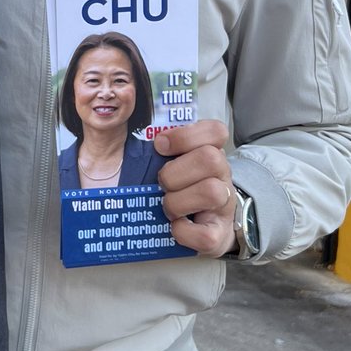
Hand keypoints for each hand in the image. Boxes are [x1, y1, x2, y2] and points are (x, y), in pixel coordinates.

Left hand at [154, 120, 236, 257]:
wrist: (192, 227)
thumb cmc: (172, 186)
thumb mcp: (166, 159)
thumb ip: (152, 141)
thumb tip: (126, 113)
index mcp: (209, 152)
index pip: (215, 131)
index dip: (185, 136)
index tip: (160, 145)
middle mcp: (221, 176)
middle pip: (211, 158)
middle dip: (174, 172)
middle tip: (160, 183)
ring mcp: (224, 206)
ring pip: (212, 192)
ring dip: (177, 202)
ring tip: (166, 207)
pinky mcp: (219, 236)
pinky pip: (207, 235)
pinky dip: (183, 232)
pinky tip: (174, 227)